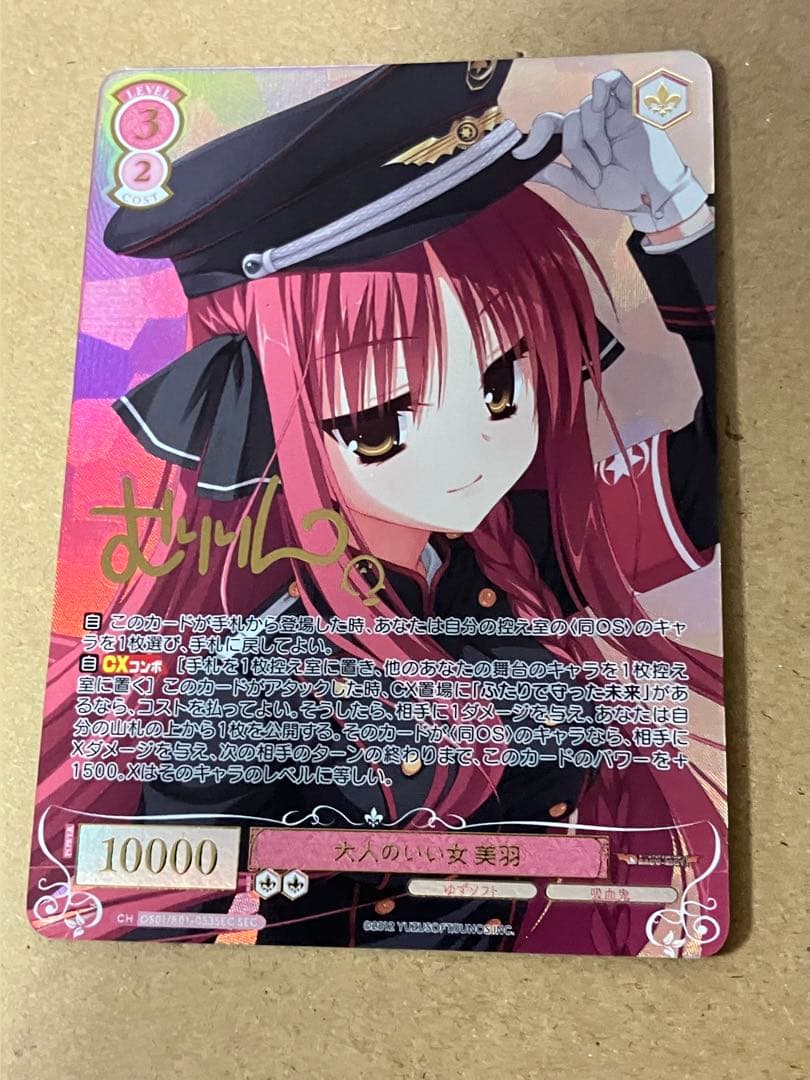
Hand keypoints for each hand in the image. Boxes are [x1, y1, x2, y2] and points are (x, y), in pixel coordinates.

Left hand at [513, 70, 707, 233]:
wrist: (655, 196)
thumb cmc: (623, 192)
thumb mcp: (584, 191)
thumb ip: (558, 178)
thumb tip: (527, 170)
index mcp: (575, 144)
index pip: (548, 128)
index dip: (532, 138)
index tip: (520, 154)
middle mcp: (588, 126)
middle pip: (566, 122)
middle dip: (575, 149)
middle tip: (595, 174)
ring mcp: (608, 114)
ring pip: (585, 109)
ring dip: (594, 139)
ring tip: (609, 160)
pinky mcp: (629, 106)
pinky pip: (612, 81)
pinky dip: (602, 87)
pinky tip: (602, 105)